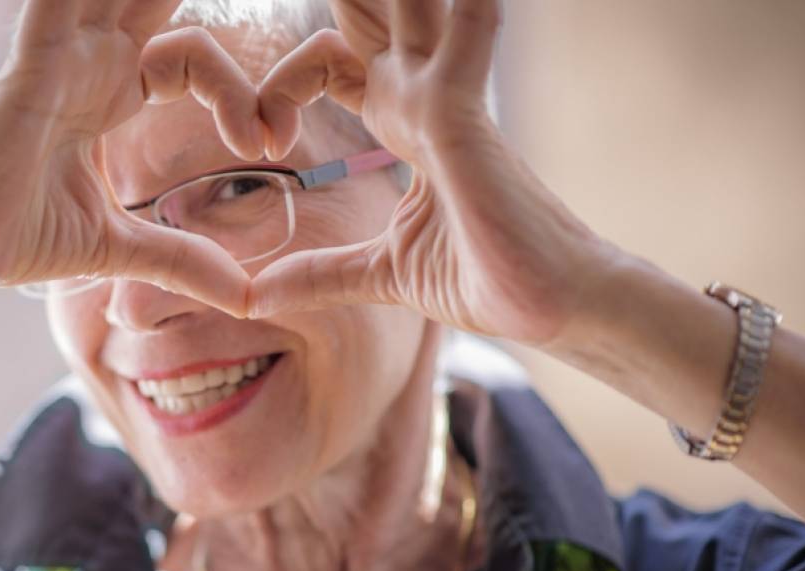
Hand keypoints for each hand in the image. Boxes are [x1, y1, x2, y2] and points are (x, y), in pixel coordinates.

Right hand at [0, 0, 264, 320]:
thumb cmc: (19, 241)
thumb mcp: (120, 247)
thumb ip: (181, 258)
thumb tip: (245, 296)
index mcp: (109, 93)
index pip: (194, 57)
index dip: (239, 91)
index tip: (269, 143)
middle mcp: (86, 63)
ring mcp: (57, 58)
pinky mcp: (30, 69)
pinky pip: (56, 3)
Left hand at [248, 0, 619, 344]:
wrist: (551, 307)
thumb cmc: (487, 278)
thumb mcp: (380, 271)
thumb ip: (318, 274)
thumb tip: (254, 296)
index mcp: (404, 123)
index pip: (333, 61)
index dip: (285, 85)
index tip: (265, 144)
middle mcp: (425, 98)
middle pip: (371, 15)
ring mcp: (446, 102)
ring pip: (412, 10)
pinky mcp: (464, 122)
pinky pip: (461, 43)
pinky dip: (464, 8)